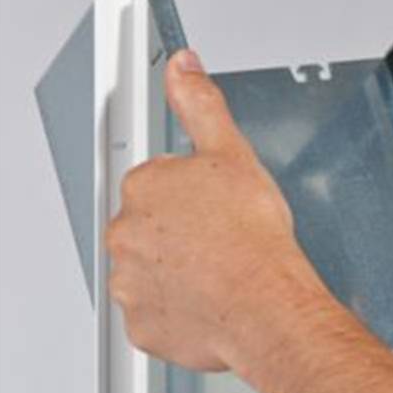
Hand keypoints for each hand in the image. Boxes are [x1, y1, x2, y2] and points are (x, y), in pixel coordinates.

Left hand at [107, 49, 308, 370]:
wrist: (267, 307)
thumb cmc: (253, 240)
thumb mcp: (232, 154)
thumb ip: (201, 104)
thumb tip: (183, 67)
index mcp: (143, 187)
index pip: (159, 182)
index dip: (195, 193)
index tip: (217, 207)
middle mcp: (125, 234)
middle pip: (150, 226)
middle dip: (181, 231)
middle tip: (221, 240)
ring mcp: (130, 284)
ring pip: (150, 271)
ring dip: (177, 271)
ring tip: (218, 274)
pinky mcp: (142, 325)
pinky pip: (156, 314)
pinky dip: (178, 310)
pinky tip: (209, 302)